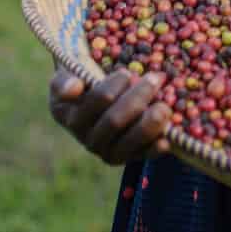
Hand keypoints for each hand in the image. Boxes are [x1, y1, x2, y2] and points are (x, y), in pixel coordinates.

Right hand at [49, 65, 173, 164]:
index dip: (113, 87)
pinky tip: (166, 139)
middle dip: (137, 99)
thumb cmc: (84, 81)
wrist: (97, 102)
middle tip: (155, 79)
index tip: (127, 73)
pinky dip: (154, 148)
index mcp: (69, 116)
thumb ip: (64, 80)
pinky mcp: (127, 158)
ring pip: (128, 142)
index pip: (95, 101)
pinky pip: (141, 156)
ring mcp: (107, 151)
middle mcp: (87, 138)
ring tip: (164, 107)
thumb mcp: (67, 74)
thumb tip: (74, 88)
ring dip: (148, 124)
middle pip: (114, 121)